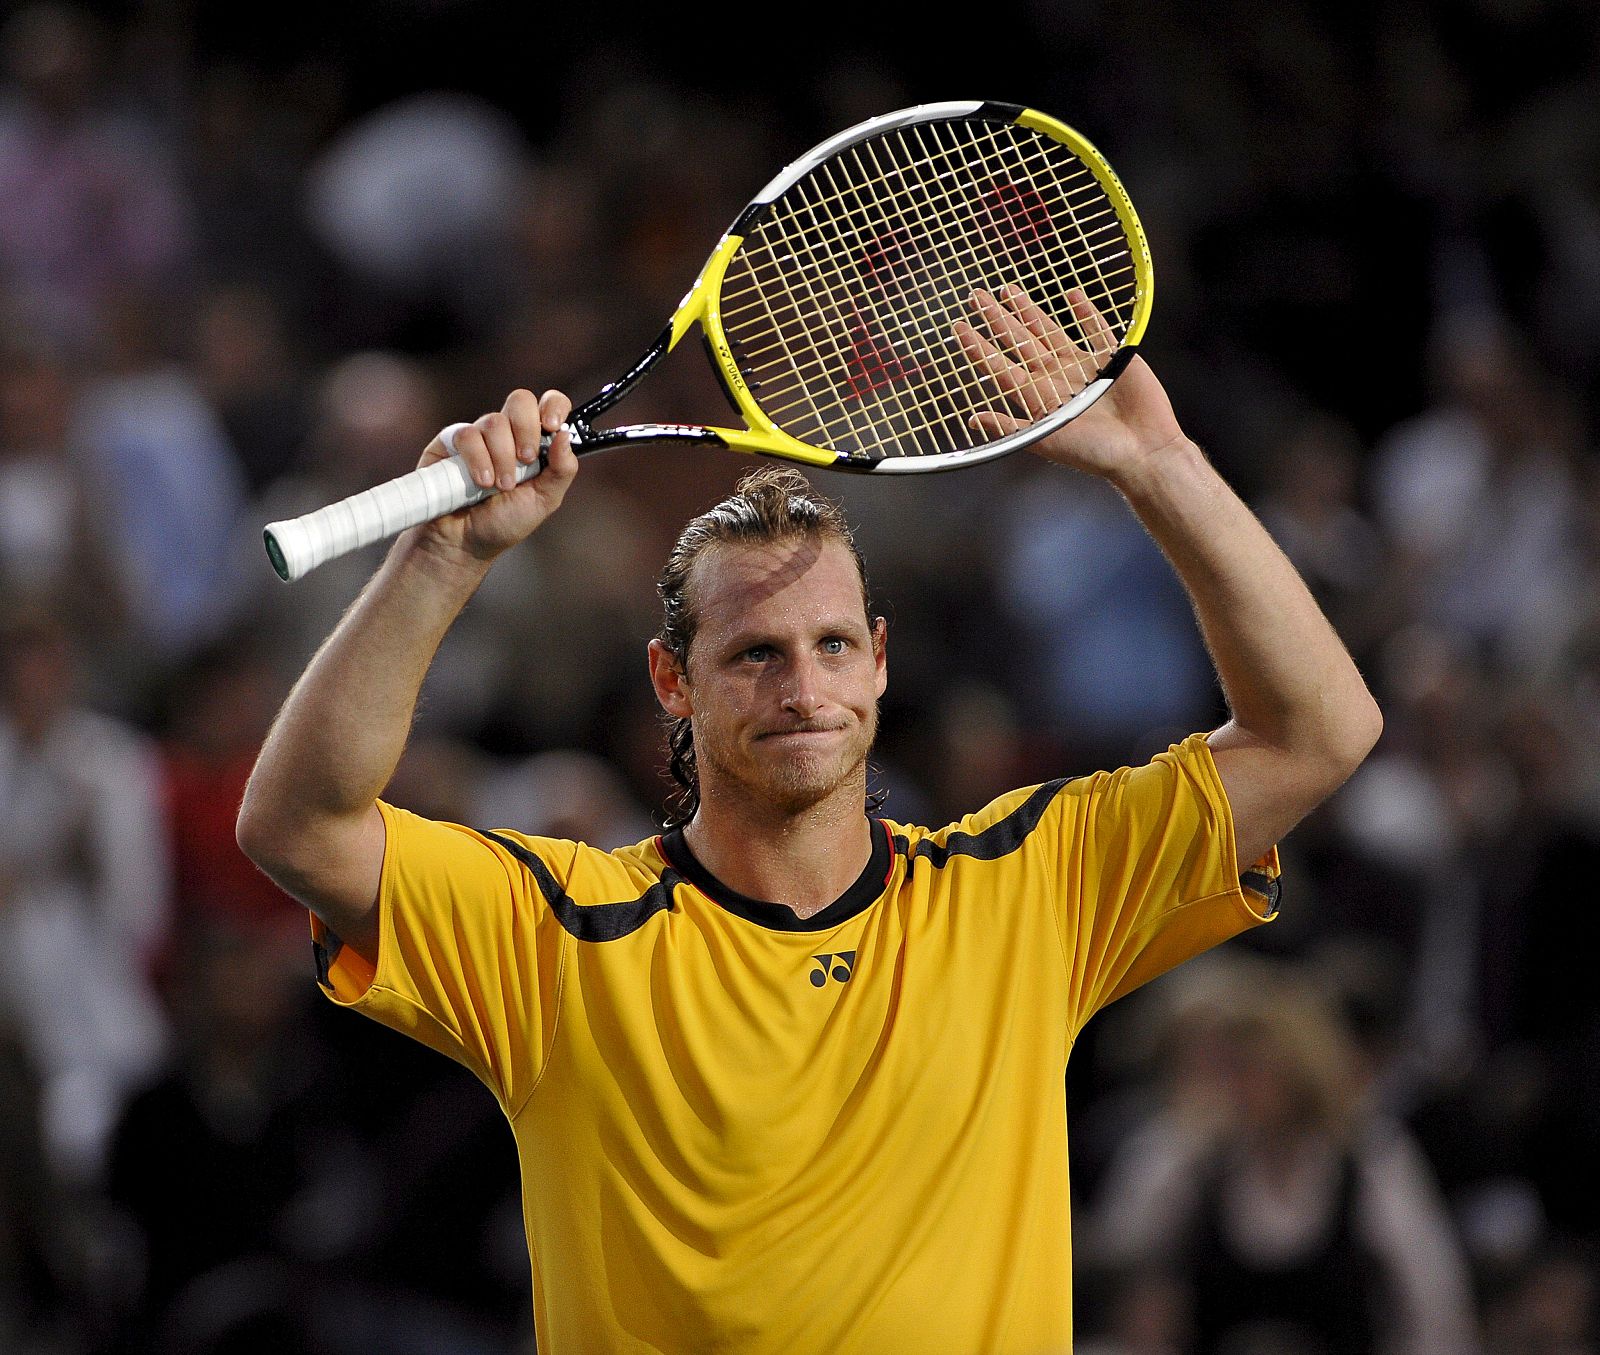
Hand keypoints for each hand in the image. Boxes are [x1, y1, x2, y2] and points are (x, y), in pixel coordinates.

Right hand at [413, 388, 578, 564]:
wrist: (465, 543)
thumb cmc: (504, 523)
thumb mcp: (544, 501)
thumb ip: (562, 470)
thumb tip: (566, 436)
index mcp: (535, 443)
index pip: (549, 405)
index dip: (553, 406)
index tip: (553, 426)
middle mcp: (508, 434)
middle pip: (521, 400)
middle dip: (527, 429)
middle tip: (526, 459)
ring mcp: (479, 436)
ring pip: (494, 422)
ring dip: (501, 457)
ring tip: (500, 486)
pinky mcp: (451, 443)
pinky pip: (466, 435)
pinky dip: (477, 459)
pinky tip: (480, 482)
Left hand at [954, 286, 1186, 484]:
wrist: (1141, 451)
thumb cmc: (1093, 453)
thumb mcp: (1045, 440)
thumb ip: (1010, 426)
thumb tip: (972, 419)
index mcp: (1038, 397)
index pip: (1000, 366)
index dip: (979, 346)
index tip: (959, 325)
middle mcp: (1056, 378)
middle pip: (1020, 342)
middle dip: (997, 319)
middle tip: (976, 295)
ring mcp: (1083, 366)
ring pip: (1050, 331)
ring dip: (1030, 311)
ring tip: (1008, 290)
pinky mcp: (1112, 358)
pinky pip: (1096, 329)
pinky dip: (1085, 312)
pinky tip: (1071, 294)